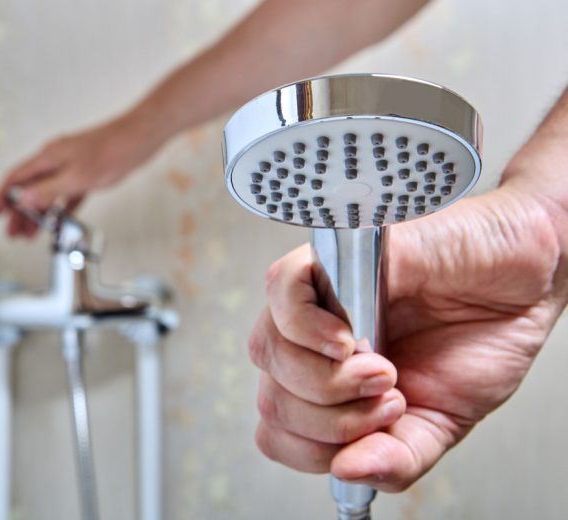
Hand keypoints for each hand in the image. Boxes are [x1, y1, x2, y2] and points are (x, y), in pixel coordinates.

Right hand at [0, 114, 160, 237]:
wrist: (141, 136)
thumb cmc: (113, 150)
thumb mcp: (78, 177)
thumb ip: (49, 190)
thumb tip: (23, 201)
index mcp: (48, 157)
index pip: (15, 178)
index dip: (2, 197)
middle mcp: (56, 160)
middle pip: (29, 189)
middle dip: (18, 213)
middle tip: (13, 234)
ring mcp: (71, 166)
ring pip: (47, 194)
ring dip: (38, 214)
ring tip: (31, 234)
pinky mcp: (86, 174)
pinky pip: (67, 195)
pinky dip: (61, 210)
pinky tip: (60, 223)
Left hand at [249, 185, 566, 490]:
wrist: (518, 289)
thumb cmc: (477, 342)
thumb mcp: (440, 423)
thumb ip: (394, 457)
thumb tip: (347, 472)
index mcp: (328, 385)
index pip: (278, 433)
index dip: (316, 449)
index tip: (374, 434)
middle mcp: (312, 346)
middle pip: (271, 400)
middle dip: (332, 422)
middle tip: (390, 398)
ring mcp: (316, 302)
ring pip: (269, 351)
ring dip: (328, 381)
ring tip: (382, 370)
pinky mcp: (332, 257)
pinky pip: (281, 290)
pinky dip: (306, 325)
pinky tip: (348, 338)